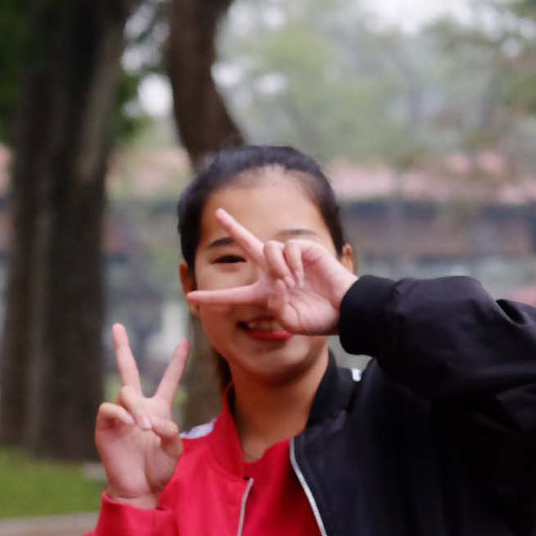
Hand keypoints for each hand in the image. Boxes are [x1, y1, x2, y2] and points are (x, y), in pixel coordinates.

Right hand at [96, 326, 188, 507]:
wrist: (140, 489)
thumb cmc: (159, 470)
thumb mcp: (175, 451)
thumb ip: (171, 433)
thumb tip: (154, 421)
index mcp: (159, 410)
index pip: (168, 380)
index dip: (177, 361)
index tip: (185, 340)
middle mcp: (137, 407)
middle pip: (129, 370)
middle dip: (122, 348)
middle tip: (117, 326)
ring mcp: (120, 415)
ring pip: (125, 391)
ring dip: (136, 407)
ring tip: (144, 428)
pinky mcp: (106, 426)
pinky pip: (109, 408)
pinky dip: (121, 414)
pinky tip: (129, 425)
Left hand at [183, 209, 356, 334]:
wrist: (345, 309)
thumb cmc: (319, 319)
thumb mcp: (290, 322)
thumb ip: (274, 307)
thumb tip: (273, 281)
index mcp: (265, 294)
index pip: (234, 295)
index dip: (212, 298)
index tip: (190, 299)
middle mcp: (273, 273)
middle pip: (247, 245)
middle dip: (234, 227)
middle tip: (218, 213)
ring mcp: (288, 259)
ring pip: (266, 249)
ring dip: (276, 268)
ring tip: (292, 283)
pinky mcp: (303, 248)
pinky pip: (285, 248)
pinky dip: (290, 263)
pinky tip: (302, 275)